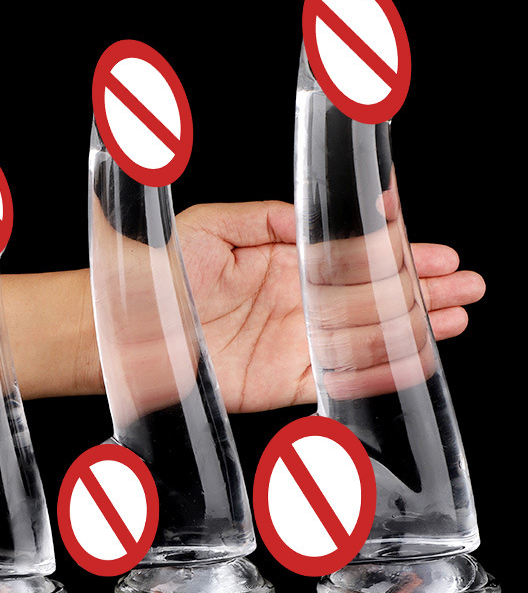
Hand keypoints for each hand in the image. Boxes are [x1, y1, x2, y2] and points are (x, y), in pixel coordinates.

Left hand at [175, 200, 484, 412]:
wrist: (128, 328)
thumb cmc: (159, 271)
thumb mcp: (213, 228)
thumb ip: (268, 218)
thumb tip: (317, 212)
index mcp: (283, 262)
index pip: (352, 256)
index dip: (395, 253)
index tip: (432, 250)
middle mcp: (295, 302)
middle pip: (370, 296)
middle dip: (419, 289)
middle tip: (465, 284)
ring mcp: (293, 342)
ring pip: (365, 335)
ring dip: (411, 326)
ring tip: (455, 316)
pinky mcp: (283, 381)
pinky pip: (340, 377)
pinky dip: (380, 370)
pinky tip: (415, 358)